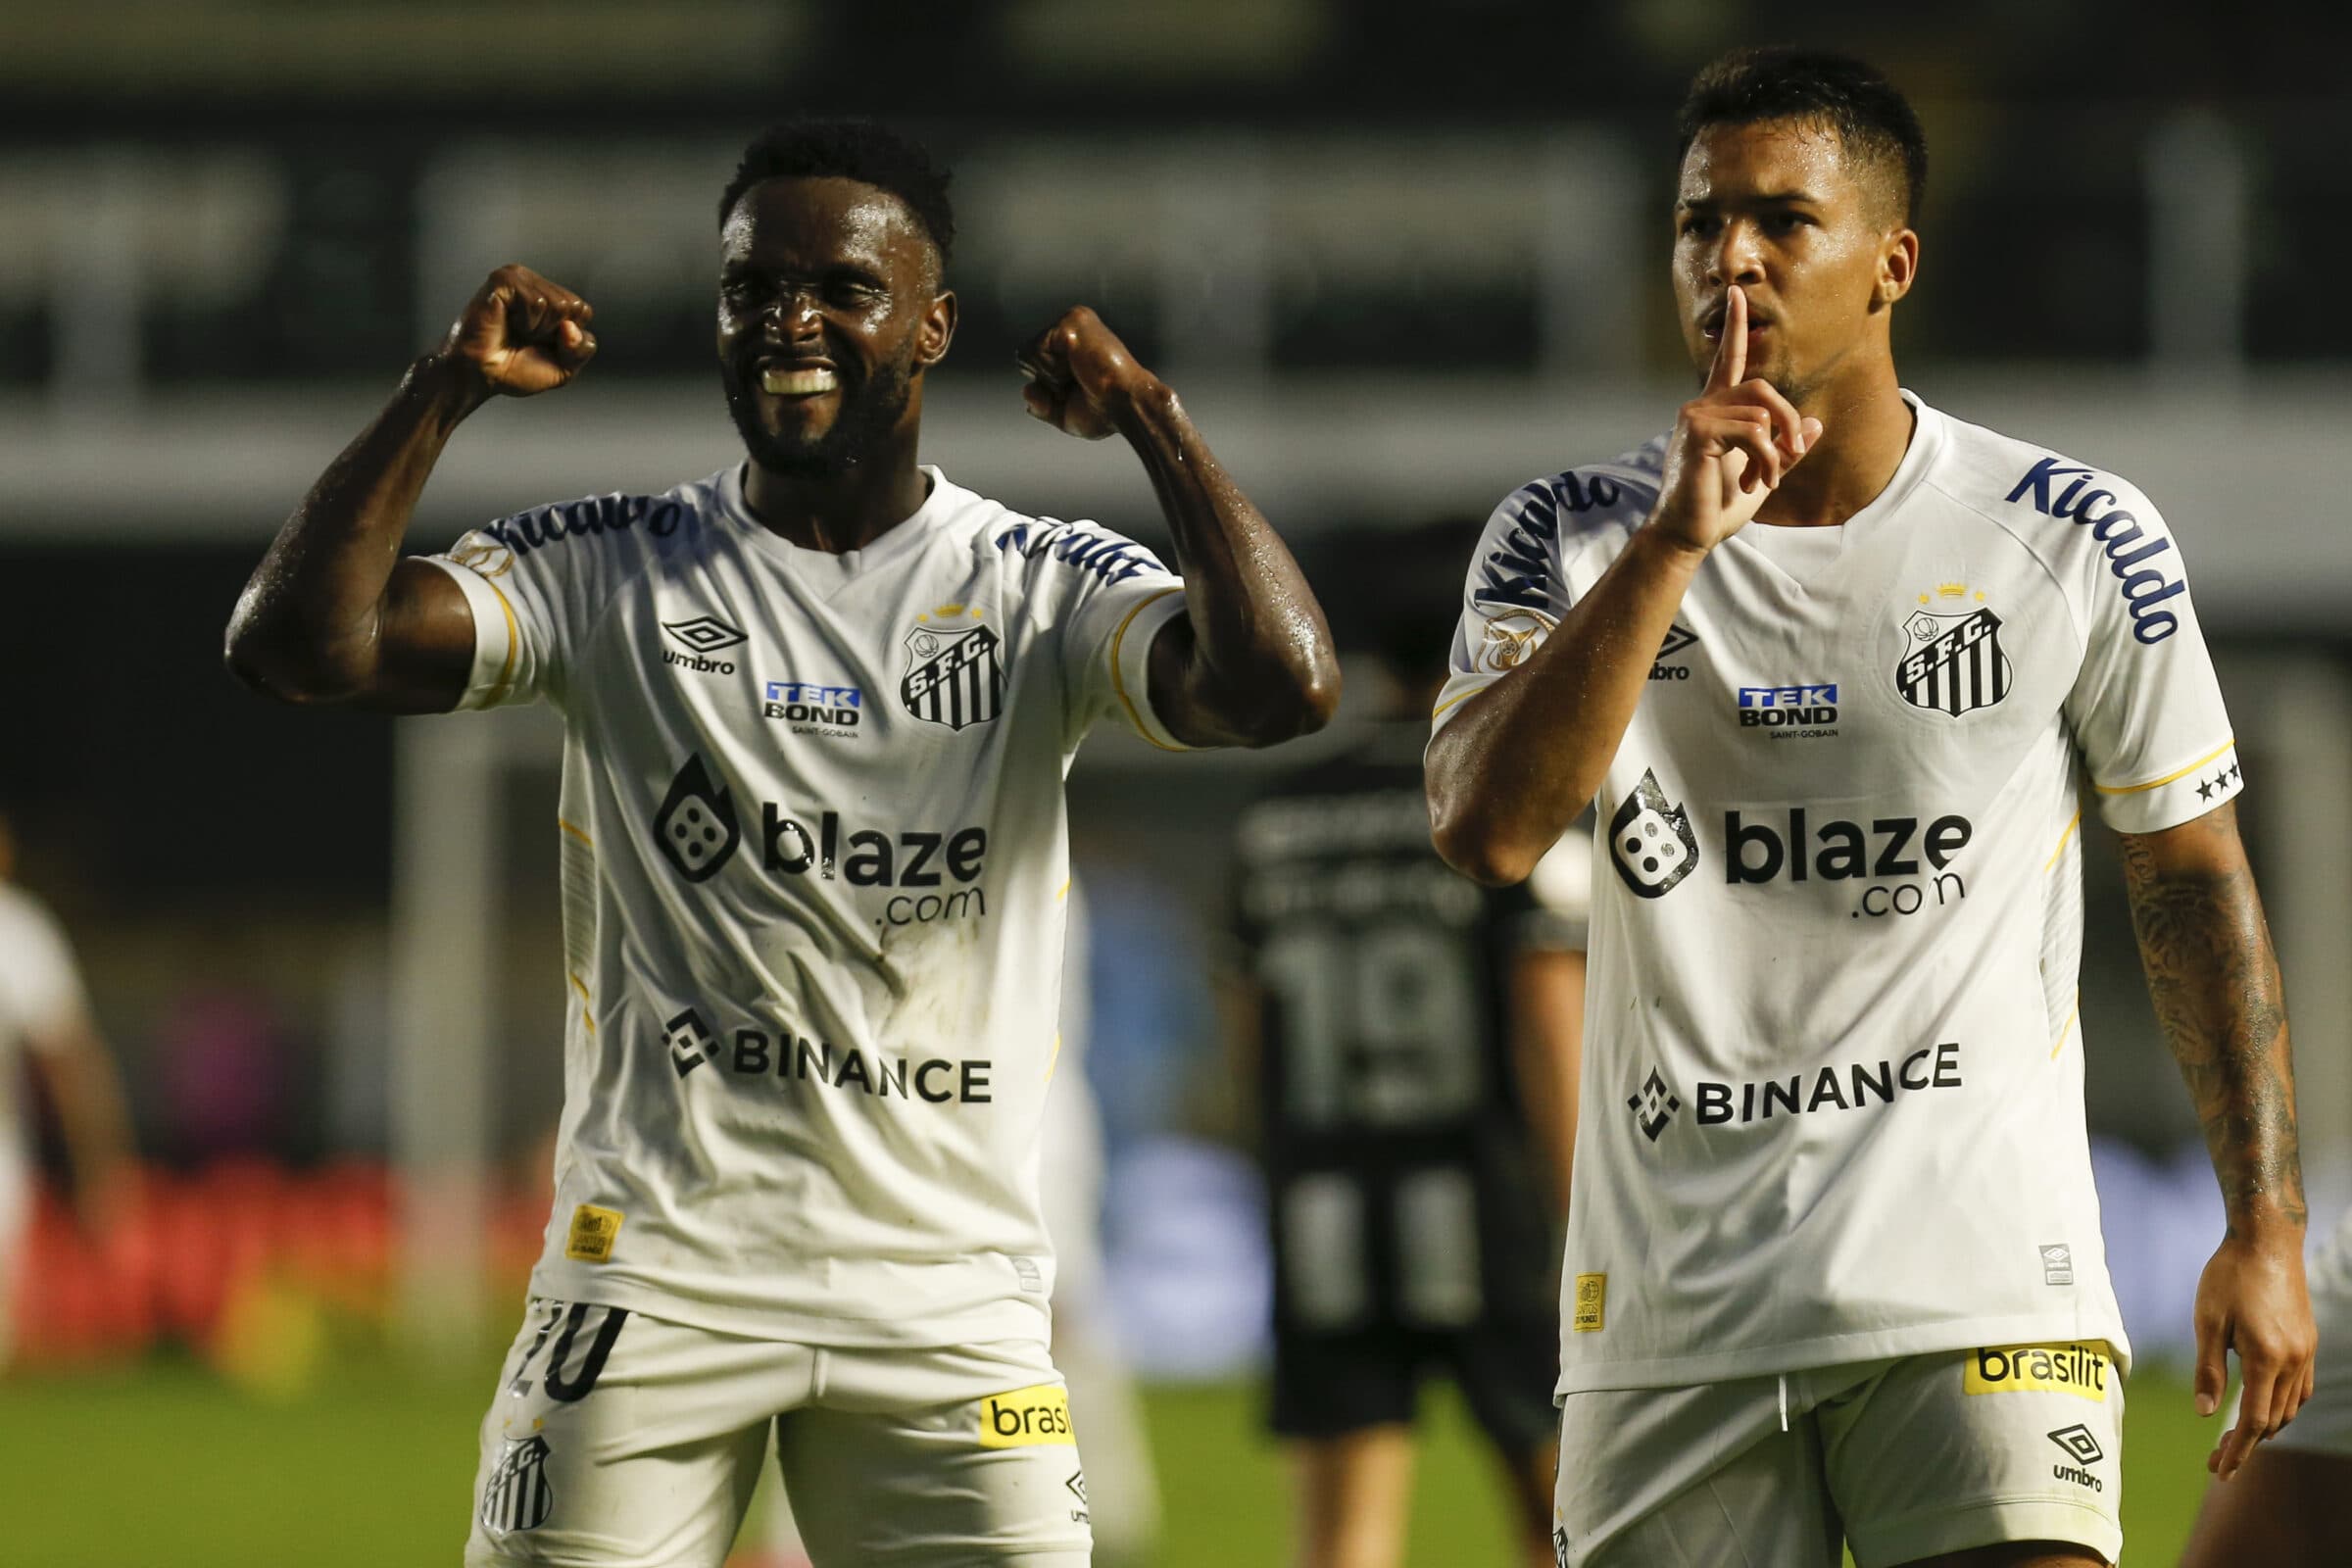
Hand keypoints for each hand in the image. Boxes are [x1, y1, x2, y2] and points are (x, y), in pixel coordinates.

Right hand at [430, 264, 597, 405]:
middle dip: (554, 334)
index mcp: (550, 298)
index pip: (584, 311)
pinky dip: (527, 322)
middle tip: (525, 339)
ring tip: (515, 331)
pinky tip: (507, 323)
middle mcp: (535, 283)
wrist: (480, 376)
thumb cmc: (514, 369)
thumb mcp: (564, 367)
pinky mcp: (504, 280)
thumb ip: (582, 349)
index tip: (541, 345)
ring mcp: (519, 278)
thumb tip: (571, 326)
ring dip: (539, 329)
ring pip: (558, 304)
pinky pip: (538, 302)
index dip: (569, 338)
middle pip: (574, 306)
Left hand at [1016, 306, 1162, 439]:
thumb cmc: (1106, 413)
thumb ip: (1042, 405)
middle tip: (1080, 384)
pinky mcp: (1071, 322)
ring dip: (1050, 377)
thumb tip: (1026, 391)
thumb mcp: (1065, 414)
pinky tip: (1078, 367)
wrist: (1127, 407)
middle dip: (1045, 382)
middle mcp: (1073, 326)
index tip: (1079, 391)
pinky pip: (1034, 350)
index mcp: (1074, 343)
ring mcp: (1072, 321)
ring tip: (1082, 375)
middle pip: (1025, 356)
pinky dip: (1051, 370)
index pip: (1032, 362)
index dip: (1046, 388)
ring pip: (1027, 353)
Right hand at [1647, 286, 1820, 554]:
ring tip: (1767, 480)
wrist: (1685, 535)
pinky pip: (1753, 431)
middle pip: (1761, 388)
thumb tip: (1815, 424)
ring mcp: (1696, 418)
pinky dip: (1766, 459)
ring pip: (1761, 411)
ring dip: (1777, 450)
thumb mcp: (1762, 474)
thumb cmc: (1716, 507)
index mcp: (1715, 411)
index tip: (1738, 293)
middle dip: (1788, 420)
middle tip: (1793, 454)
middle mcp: (1701, 407)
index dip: (1735, 327)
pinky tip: (1757, 483)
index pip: (1726, 361)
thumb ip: (1785, 449)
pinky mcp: (1698, 433)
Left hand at [2193, 1230, 2315, 1480]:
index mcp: (2266, 1358)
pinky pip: (2299, 1387)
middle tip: (2217, 1462)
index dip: (2237, 1449)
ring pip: (2290, 1406)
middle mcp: (2293, 1360)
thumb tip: (2205, 1414)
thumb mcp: (2207, 1321)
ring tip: (2237, 1440)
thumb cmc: (2228, 1276)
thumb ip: (2208, 1370)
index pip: (2254, 1420)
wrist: (2266, 1240)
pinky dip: (2283, 1406)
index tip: (2219, 1470)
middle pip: (2274, 1420)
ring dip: (2266, 1427)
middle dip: (2246, 1445)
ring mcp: (2305, 1351)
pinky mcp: (2307, 1341)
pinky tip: (2265, 1408)